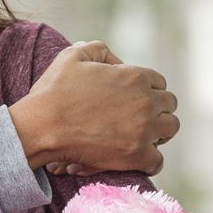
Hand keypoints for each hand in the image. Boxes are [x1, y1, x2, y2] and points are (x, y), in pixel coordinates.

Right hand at [9, 40, 179, 175]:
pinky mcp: (136, 156)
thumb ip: (99, 50)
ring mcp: (144, 130)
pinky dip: (151, 161)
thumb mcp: (74, 55)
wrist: (42, 126)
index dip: (148, 90)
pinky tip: (139, 160)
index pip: (159, 82)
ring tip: (144, 136)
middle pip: (169, 104)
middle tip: (142, 118)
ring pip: (170, 129)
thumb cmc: (54, 91)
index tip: (136, 99)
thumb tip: (115, 61)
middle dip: (157, 109)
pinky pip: (157, 161)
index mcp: (134, 77)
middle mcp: (146, 102)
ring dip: (160, 131)